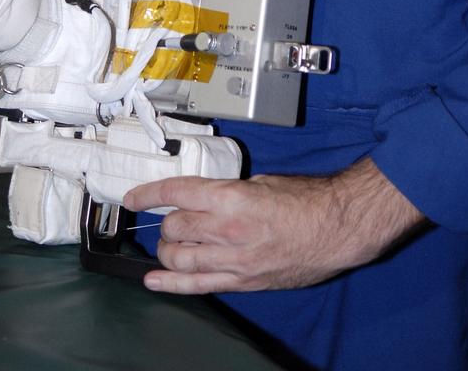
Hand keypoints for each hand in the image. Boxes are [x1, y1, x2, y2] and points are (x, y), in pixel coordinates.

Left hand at [123, 157, 425, 294]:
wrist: (336, 230)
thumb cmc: (307, 200)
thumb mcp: (262, 182)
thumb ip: (230, 191)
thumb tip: (209, 197)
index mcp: (231, 197)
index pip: (176, 193)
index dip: (148, 194)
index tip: (131, 198)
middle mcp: (226, 230)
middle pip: (174, 227)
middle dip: (164, 222)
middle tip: (168, 219)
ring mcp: (232, 260)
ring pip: (180, 257)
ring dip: (167, 249)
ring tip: (166, 244)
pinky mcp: (242, 281)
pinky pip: (198, 285)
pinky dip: (171, 284)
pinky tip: (153, 280)